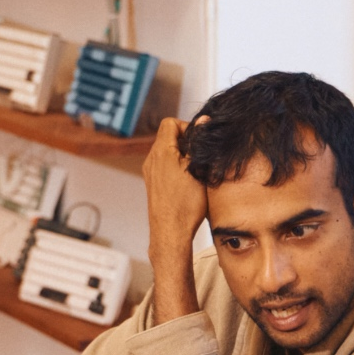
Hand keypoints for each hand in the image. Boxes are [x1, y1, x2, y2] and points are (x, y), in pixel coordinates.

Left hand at [143, 117, 208, 321]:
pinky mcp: (153, 184)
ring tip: (197, 171)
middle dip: (186, 142)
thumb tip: (203, 121)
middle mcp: (151, 160)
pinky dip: (176, 168)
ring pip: (167, 152)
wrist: (170, 233)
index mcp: (161, 151)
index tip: (200, 142)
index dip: (187, 127)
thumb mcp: (198, 169)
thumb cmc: (185, 205)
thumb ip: (198, 143)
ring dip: (182, 156)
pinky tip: (189, 182)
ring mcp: (150, 173)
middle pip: (168, 137)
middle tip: (201, 157)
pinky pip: (164, 166)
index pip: (170, 123)